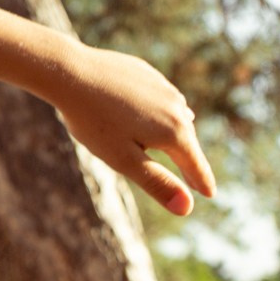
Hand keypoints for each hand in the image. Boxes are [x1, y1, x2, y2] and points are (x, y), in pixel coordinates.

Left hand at [46, 44, 216, 216]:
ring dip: (177, 132)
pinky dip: (161, 110)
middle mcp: (175, 106)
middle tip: (195, 180)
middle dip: (189, 160)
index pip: (194, 164)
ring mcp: (162, 86)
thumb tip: (187, 208)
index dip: (201, 181)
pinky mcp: (146, 72)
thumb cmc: (93, 120)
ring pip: (175, 116)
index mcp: (173, 131)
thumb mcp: (123, 159)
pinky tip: (156, 112)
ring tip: (180, 148)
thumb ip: (156, 182)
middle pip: (187, 140)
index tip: (210, 193)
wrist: (69, 71)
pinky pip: (160, 96)